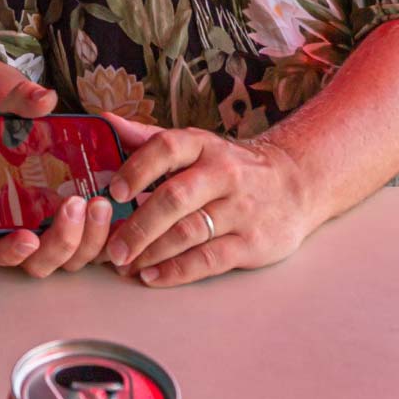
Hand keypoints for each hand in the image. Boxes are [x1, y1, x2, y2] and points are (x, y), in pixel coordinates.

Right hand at [0, 74, 97, 275]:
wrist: (31, 136)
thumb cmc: (14, 132)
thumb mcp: (13, 114)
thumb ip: (23, 104)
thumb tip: (43, 98)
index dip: (8, 251)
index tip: (27, 236)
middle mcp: (24, 239)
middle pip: (40, 262)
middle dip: (61, 240)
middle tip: (75, 205)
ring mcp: (56, 240)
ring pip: (72, 260)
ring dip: (89, 239)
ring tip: (101, 203)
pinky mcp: (86, 235)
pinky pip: (98, 250)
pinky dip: (110, 238)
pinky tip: (121, 213)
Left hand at [100, 115, 314, 287]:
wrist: (296, 185)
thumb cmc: (230, 167)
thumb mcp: (197, 145)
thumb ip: (149, 138)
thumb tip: (103, 121)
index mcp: (204, 146)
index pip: (167, 148)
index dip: (137, 169)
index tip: (113, 192)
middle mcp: (224, 174)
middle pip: (174, 198)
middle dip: (138, 226)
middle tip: (111, 248)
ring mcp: (240, 209)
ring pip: (188, 232)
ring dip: (151, 252)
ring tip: (125, 266)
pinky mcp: (252, 242)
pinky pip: (209, 259)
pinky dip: (177, 271)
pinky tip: (152, 277)